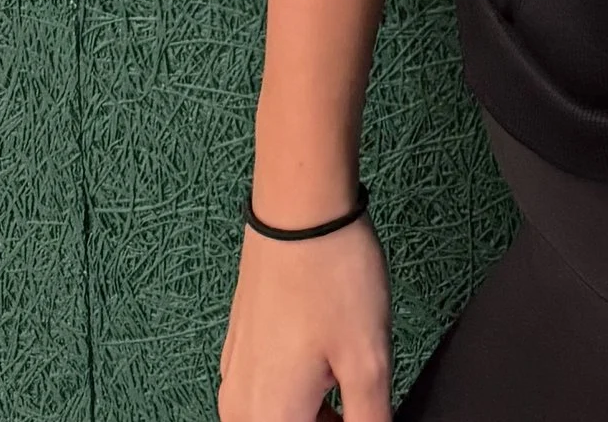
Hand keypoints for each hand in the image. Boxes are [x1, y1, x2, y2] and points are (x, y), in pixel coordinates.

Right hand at [217, 215, 390, 421]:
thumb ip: (371, 420)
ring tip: (347, 379)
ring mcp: (235, 376)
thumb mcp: (368, 359)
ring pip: (277, 419)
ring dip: (314, 415)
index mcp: (270, 417)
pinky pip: (266, 395)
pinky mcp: (239, 349)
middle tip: (359, 398)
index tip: (362, 409)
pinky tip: (326, 361)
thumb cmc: (332, 274)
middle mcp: (241, 407)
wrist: (298, 208)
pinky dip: (297, 395)